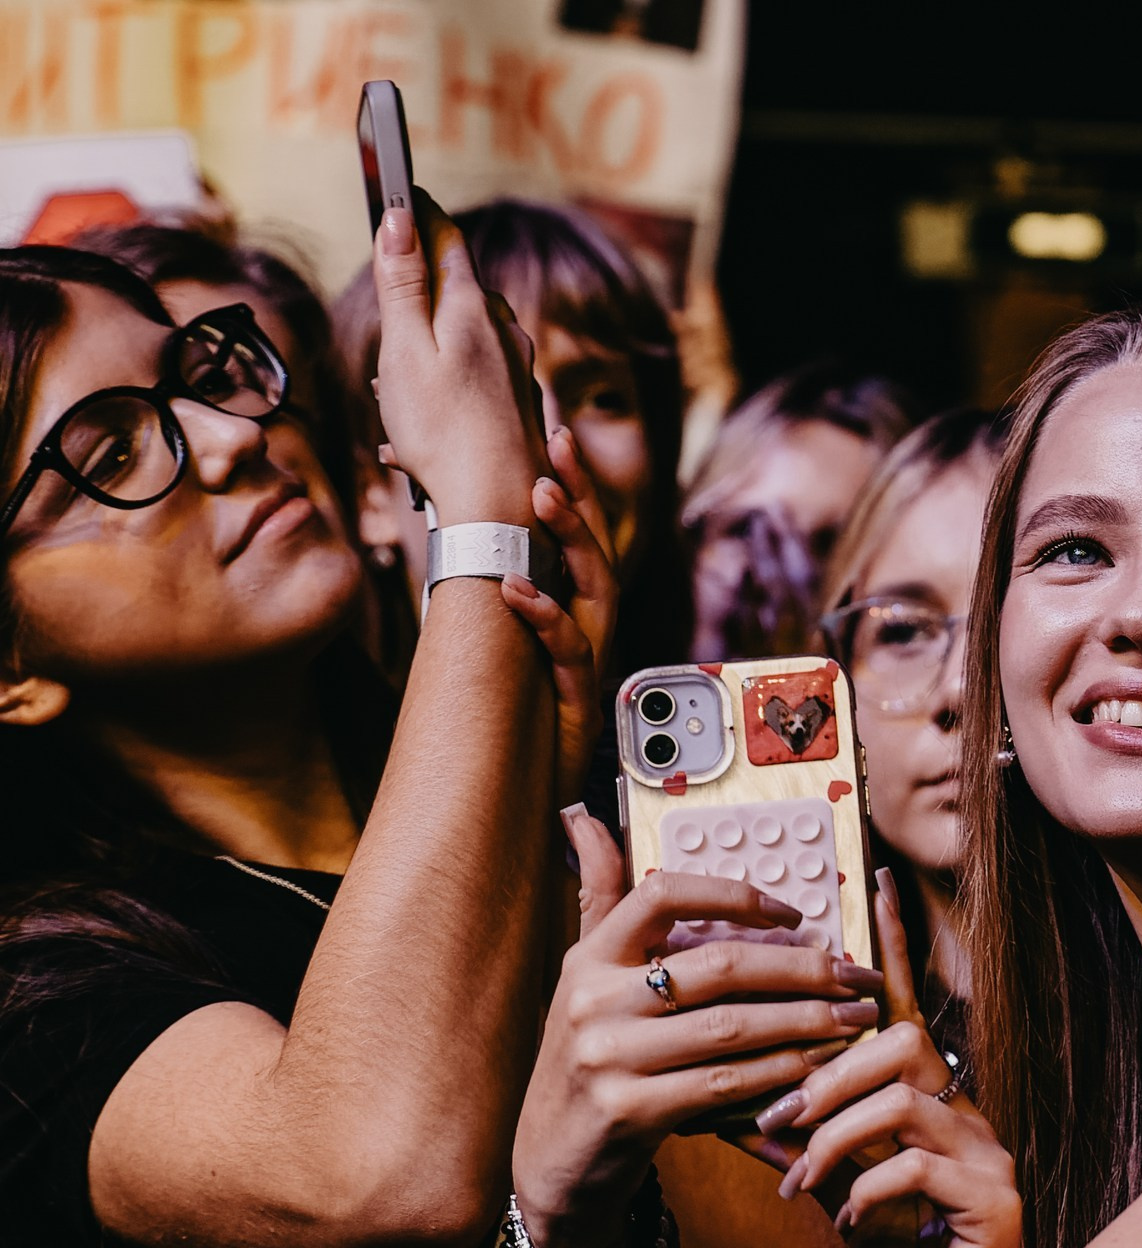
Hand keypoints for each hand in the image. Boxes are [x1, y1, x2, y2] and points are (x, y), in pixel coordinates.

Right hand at [370, 190, 546, 527]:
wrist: (498, 506)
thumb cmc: (442, 430)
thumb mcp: (405, 349)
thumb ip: (403, 283)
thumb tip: (400, 217)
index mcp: (472, 308)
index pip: (444, 238)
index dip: (416, 214)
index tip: (398, 192)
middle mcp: (504, 330)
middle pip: (453, 291)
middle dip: (413, 303)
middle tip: (385, 333)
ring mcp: (516, 367)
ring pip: (459, 341)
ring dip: (422, 360)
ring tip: (399, 403)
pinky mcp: (519, 403)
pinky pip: (470, 383)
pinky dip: (440, 397)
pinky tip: (420, 436)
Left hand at [497, 428, 620, 804]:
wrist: (520, 808)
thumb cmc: (507, 735)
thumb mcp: (493, 656)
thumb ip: (481, 600)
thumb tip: (436, 532)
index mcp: (572, 621)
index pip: (580, 544)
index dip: (575, 491)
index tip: (555, 439)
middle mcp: (589, 640)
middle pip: (600, 556)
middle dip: (582, 498)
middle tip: (555, 449)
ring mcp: (587, 671)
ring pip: (598, 593)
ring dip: (573, 540)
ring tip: (542, 496)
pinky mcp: (577, 706)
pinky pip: (570, 652)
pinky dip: (545, 615)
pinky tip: (515, 588)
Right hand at [510, 817, 879, 1247]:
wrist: (552, 1161)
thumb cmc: (590, 1061)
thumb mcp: (585, 978)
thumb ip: (598, 898)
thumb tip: (583, 816)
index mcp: (589, 957)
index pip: (663, 895)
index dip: (735, 896)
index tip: (794, 913)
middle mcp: (593, 1000)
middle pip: (720, 965)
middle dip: (805, 968)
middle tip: (859, 976)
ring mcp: (607, 1056)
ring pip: (733, 1026)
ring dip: (808, 1021)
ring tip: (856, 1018)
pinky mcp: (629, 1111)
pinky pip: (726, 1082)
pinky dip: (781, 1071)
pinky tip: (820, 1065)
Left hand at [750, 871, 1022, 1247]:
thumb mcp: (837, 1191)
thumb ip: (800, 1143)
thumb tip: (735, 1105)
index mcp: (929, 1099)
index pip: (905, 1006)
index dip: (894, 943)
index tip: (875, 879)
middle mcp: (967, 1113)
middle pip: (898, 1042)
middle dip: (825, 1072)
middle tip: (775, 1118)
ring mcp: (987, 1155)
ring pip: (903, 1097)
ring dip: (834, 1133)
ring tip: (801, 1178)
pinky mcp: (993, 1203)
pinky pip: (916, 1165)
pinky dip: (864, 1188)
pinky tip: (845, 1221)